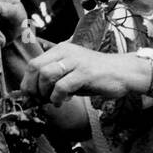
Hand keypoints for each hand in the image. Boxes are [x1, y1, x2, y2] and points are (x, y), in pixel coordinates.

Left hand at [22, 42, 141, 107]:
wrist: (124, 72)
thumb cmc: (97, 75)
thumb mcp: (72, 73)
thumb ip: (55, 79)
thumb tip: (35, 94)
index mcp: (61, 50)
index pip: (33, 63)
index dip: (27, 81)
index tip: (31, 96)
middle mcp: (66, 52)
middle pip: (36, 67)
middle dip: (33, 88)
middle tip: (39, 100)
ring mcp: (76, 61)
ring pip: (46, 74)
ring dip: (44, 92)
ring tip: (52, 100)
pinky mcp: (85, 73)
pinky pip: (62, 86)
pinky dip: (57, 98)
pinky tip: (62, 102)